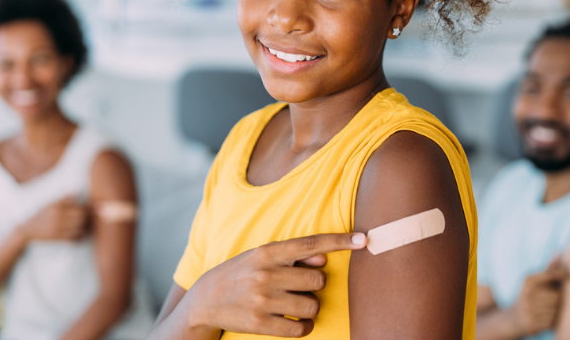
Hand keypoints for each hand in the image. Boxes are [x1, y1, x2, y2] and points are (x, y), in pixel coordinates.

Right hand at [17, 195, 88, 241]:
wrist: (28, 229)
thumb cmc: (41, 215)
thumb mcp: (50, 204)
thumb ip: (63, 199)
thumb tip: (75, 193)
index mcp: (57, 207)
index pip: (79, 207)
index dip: (85, 209)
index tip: (86, 209)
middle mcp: (57, 217)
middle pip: (80, 217)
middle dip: (85, 217)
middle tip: (86, 217)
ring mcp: (57, 228)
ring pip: (79, 227)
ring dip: (83, 226)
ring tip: (82, 224)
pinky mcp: (56, 238)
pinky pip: (73, 237)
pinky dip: (78, 235)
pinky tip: (77, 232)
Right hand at [188, 232, 366, 336]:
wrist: (206, 299)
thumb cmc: (242, 273)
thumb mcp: (262, 257)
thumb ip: (293, 256)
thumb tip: (323, 259)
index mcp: (267, 252)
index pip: (310, 243)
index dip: (340, 241)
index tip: (364, 240)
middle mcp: (266, 274)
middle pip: (317, 279)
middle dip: (315, 284)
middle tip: (300, 285)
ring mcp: (263, 301)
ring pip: (312, 304)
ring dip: (312, 306)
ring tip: (297, 303)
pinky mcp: (260, 325)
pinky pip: (300, 328)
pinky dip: (305, 326)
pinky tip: (298, 321)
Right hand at [508, 256, 568, 335]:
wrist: (515, 318)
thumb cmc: (531, 296)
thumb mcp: (535, 281)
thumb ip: (549, 270)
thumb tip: (559, 252)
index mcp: (529, 281)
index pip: (551, 275)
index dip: (566, 272)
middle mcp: (527, 294)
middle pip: (557, 296)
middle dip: (559, 299)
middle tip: (552, 299)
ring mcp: (528, 309)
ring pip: (556, 310)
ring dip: (556, 310)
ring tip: (546, 309)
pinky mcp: (532, 324)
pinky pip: (552, 322)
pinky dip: (553, 320)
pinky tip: (545, 318)